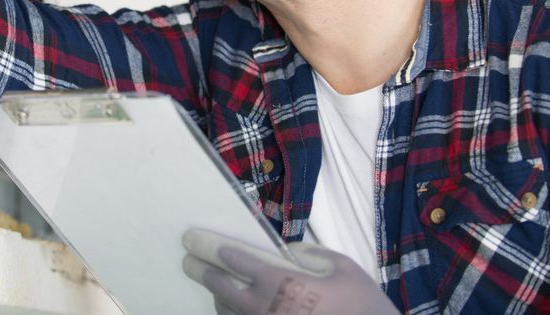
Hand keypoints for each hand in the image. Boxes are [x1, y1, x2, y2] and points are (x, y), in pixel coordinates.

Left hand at [182, 229, 399, 314]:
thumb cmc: (361, 305)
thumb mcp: (342, 267)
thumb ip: (309, 254)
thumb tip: (287, 252)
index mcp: (282, 283)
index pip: (235, 260)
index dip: (211, 248)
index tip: (194, 241)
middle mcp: (265, 309)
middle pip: (222, 287)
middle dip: (202, 271)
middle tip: (187, 262)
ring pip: (228, 313)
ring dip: (217, 298)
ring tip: (214, 286)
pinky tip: (232, 310)